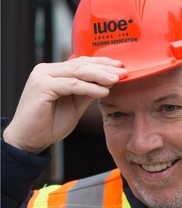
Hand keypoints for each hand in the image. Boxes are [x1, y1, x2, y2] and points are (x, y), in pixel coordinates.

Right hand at [3, 57, 126, 153]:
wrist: (29, 141)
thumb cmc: (49, 124)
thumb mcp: (75, 105)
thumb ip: (88, 91)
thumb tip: (107, 82)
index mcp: (54, 72)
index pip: (81, 62)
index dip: (101, 63)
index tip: (119, 66)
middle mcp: (47, 70)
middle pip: (81, 64)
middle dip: (104, 67)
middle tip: (123, 70)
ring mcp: (43, 77)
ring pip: (77, 72)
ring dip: (100, 75)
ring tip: (117, 79)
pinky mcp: (42, 86)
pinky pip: (72, 85)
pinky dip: (89, 88)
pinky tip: (103, 92)